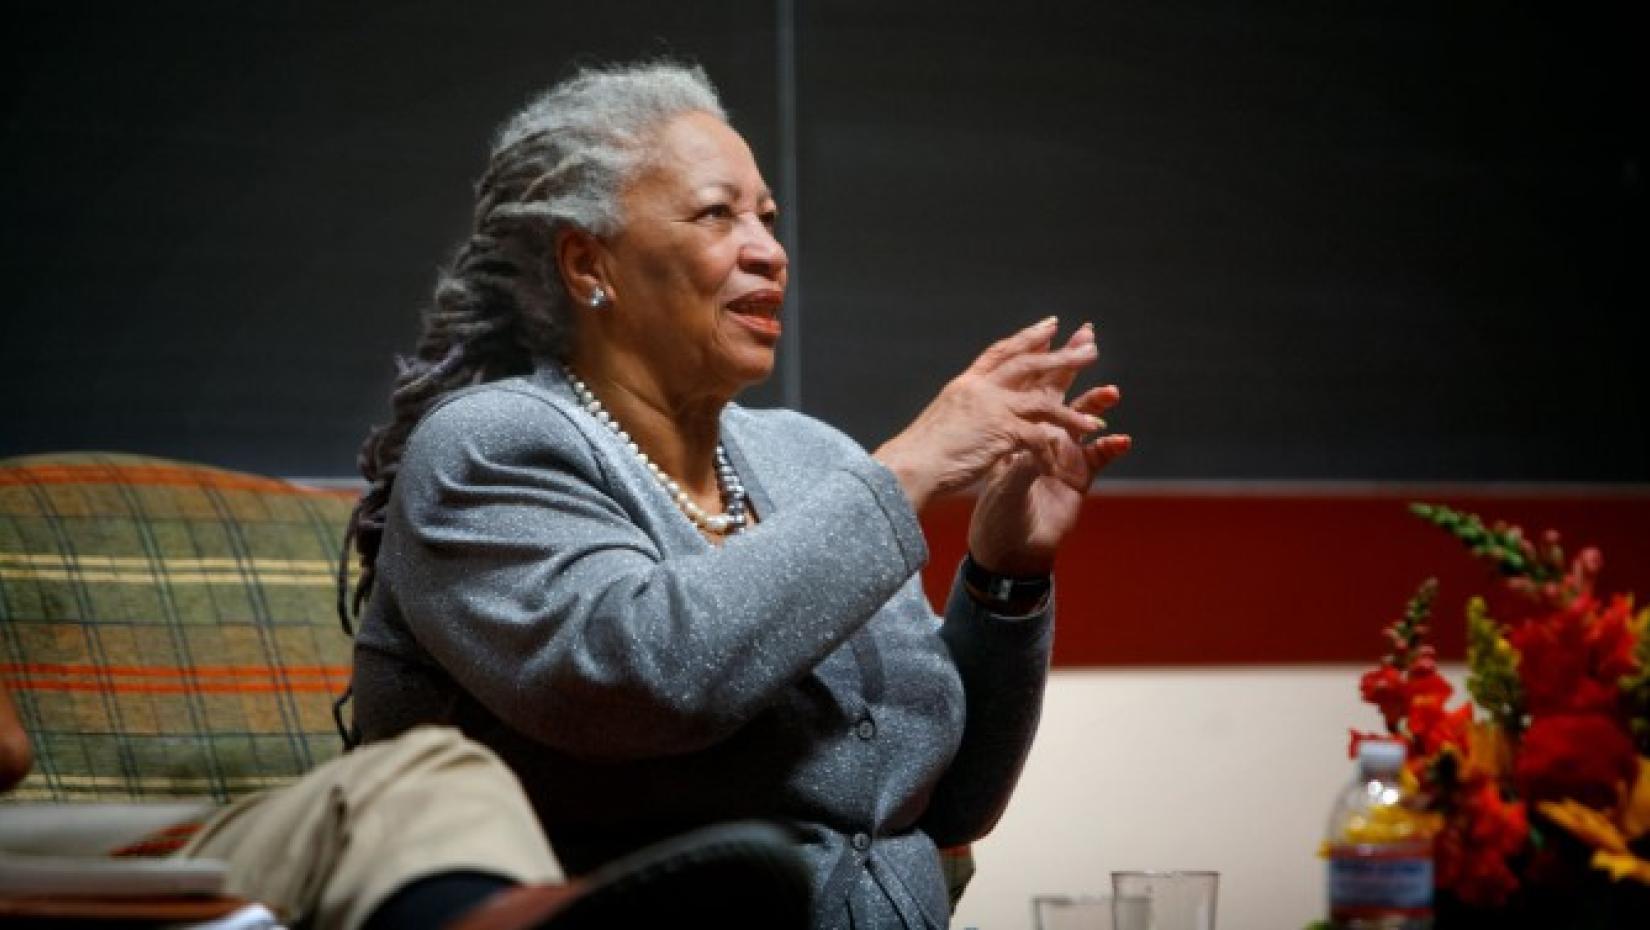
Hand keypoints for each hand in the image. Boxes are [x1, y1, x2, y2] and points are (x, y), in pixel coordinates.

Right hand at [874, 317, 1105, 512]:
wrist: (906, 469)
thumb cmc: (917, 457)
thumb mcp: (941, 424)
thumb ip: (962, 415)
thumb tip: (969, 419)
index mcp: (964, 386)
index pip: (1000, 353)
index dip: (1026, 339)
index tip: (1050, 325)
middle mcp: (979, 389)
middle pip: (1027, 363)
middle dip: (1061, 353)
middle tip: (1090, 344)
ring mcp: (991, 408)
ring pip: (1043, 398)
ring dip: (1075, 400)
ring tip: (1108, 395)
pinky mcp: (1001, 430)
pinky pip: (1041, 432)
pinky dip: (1063, 435)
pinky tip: (1085, 438)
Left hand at [967, 324, 1129, 575]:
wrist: (1009, 549)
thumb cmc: (997, 513)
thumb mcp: (1003, 483)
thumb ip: (1021, 463)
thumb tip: (1035, 442)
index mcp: (1016, 429)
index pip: (1028, 388)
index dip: (1039, 362)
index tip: (1050, 334)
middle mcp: (1041, 435)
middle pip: (1059, 392)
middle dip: (1073, 364)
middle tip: (1088, 339)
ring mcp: (1063, 454)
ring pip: (1083, 420)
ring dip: (1096, 404)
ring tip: (1111, 392)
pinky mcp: (1080, 476)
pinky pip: (1100, 456)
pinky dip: (1111, 447)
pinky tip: (1122, 439)